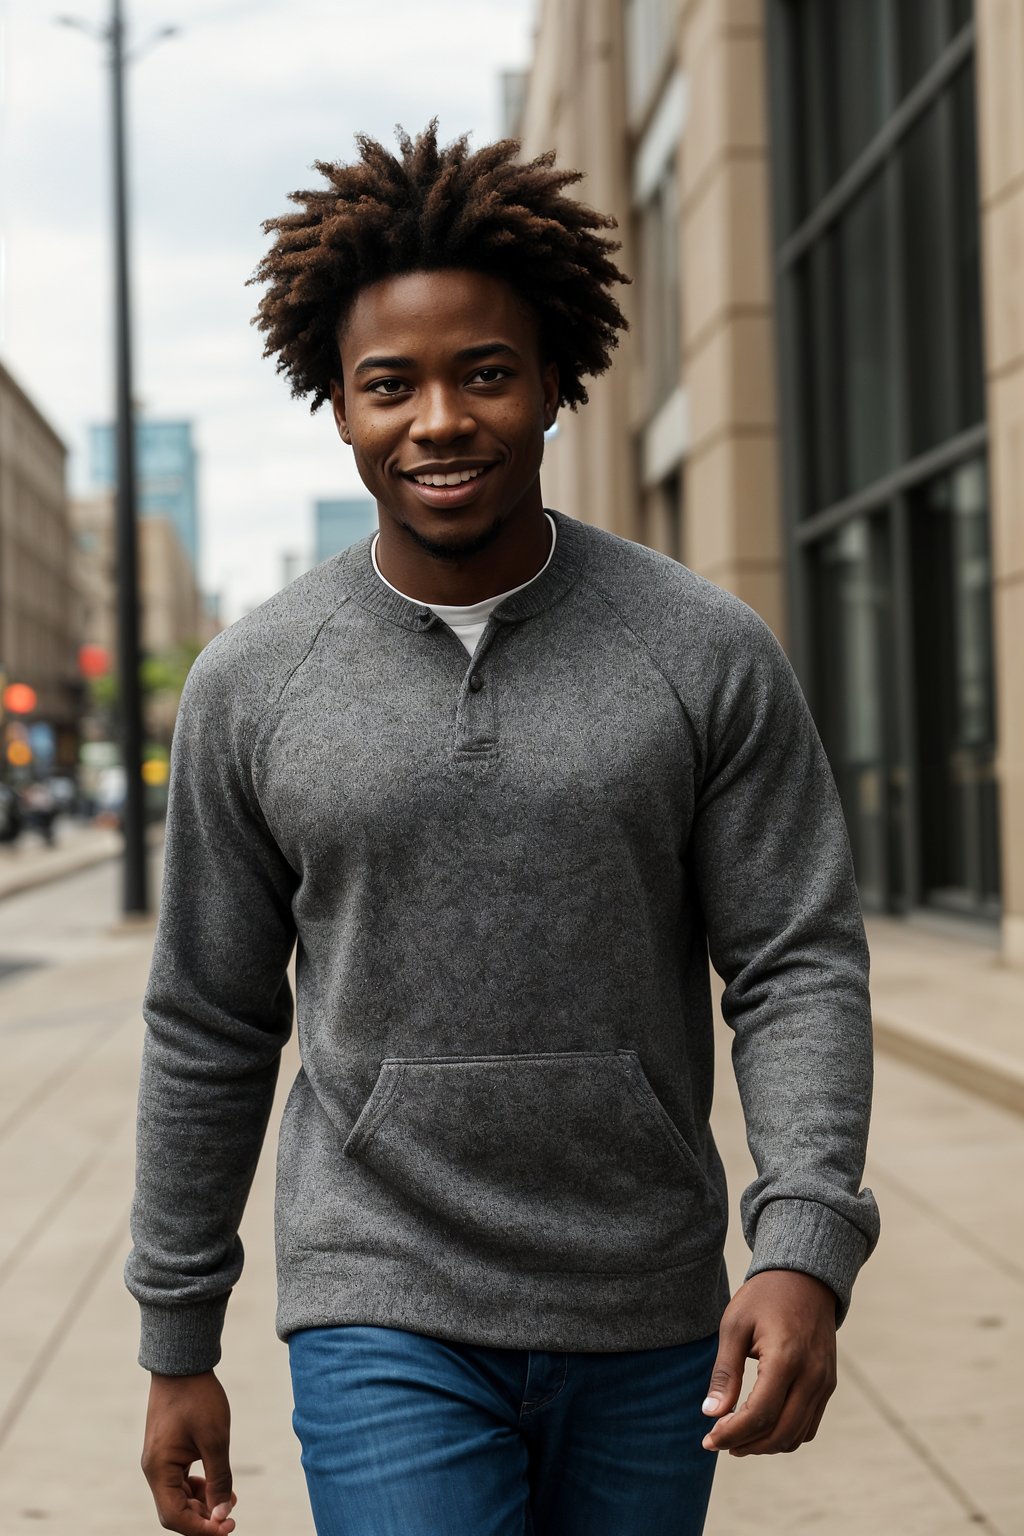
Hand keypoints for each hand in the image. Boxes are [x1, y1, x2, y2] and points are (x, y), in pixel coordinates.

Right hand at [141, 1370, 237, 1533]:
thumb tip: (222, 1516)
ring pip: (179, 1496)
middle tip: (231, 1518)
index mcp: (159, 1470)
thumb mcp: (215, 1439)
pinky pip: (180, 1480)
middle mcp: (154, 1469)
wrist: (183, 1363)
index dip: (201, 1528)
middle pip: (175, 1510)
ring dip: (203, 1503)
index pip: (175, 1516)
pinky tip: (219, 1484)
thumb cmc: (198, 1397)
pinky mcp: (168, 1451)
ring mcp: (160, 1460)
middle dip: (203, 1518)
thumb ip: (219, 1479)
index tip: (228, 1528)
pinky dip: (199, 1487)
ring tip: (230, 1500)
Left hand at [701, 1269, 837, 1455]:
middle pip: (779, 1433)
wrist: (804, 1279)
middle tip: (718, 1442)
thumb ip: (725, 1372)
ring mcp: (824, 1382)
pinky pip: (809, 1425)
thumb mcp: (735, 1326)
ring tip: (737, 1438)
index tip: (708, 1440)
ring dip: (766, 1444)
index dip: (731, 1434)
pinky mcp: (828, 1384)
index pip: (759, 1415)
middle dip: (746, 1445)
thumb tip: (710, 1414)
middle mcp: (812, 1376)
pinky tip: (761, 1426)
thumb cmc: (763, 1298)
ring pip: (796, 1435)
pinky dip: (785, 1434)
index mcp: (786, 1359)